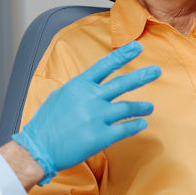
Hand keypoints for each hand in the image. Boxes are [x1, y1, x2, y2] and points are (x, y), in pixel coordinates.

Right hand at [12, 41, 161, 183]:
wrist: (38, 148)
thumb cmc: (46, 123)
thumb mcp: (60, 96)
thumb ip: (79, 89)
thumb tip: (91, 85)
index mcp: (79, 85)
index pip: (105, 65)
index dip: (123, 55)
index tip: (138, 47)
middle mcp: (89, 98)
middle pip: (122, 83)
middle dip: (142, 76)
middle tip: (157, 71)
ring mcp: (96, 117)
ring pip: (127, 108)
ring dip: (141, 107)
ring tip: (149, 107)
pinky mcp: (100, 137)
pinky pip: (124, 128)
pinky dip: (135, 125)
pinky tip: (141, 123)